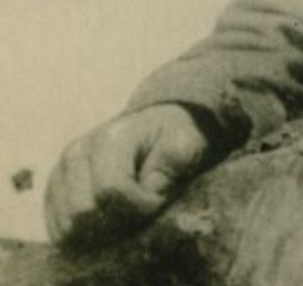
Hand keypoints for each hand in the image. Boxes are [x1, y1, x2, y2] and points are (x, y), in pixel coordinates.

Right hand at [44, 104, 215, 246]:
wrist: (153, 131)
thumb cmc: (170, 140)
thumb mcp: (183, 144)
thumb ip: (169, 165)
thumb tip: (146, 191)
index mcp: (109, 139)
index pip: (111, 190)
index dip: (139, 205)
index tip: (158, 200)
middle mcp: (75, 154)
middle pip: (83, 213)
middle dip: (118, 221)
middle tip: (140, 212)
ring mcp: (59, 175)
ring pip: (67, 228)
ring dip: (100, 231)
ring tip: (124, 215)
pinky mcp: (52, 195)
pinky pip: (58, 233)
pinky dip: (84, 236)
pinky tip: (107, 221)